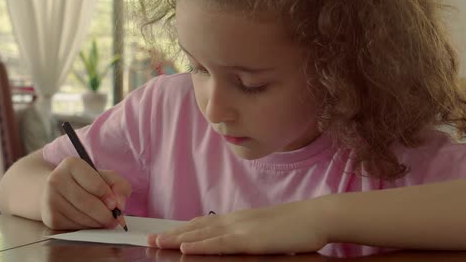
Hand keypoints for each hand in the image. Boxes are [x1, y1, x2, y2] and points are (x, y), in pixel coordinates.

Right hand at [40, 157, 131, 229]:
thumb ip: (120, 186)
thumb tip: (120, 204)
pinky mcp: (49, 217)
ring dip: (97, 223)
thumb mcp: (106, 177)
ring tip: (103, 220)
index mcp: (71, 164)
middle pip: (88, 203)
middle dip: (105, 215)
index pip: (96, 185)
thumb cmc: (86, 183)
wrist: (57, 191)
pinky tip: (90, 222)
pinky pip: (74, 227)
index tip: (115, 204)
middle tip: (114, 219)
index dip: (109, 197)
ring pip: (81, 217)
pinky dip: (87, 228)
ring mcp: (50, 199)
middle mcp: (56, 180)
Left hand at [147, 200, 328, 254]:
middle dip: (173, 233)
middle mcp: (235, 220)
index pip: (204, 224)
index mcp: (238, 219)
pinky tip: (184, 248)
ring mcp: (241, 228)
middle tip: (150, 238)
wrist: (315, 217)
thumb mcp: (266, 230)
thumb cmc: (295, 226)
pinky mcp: (249, 239)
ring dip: (177, 238)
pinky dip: (199, 245)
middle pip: (197, 227)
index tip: (166, 233)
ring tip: (157, 242)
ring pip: (202, 234)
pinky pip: (219, 243)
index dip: (183, 229)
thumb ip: (249, 235)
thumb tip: (236, 243)